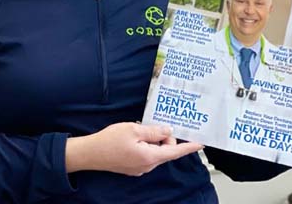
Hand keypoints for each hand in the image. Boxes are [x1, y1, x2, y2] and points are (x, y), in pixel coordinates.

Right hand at [65, 122, 202, 175]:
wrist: (91, 153)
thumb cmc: (110, 140)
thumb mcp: (133, 129)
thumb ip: (153, 131)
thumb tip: (167, 131)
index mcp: (150, 156)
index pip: (175, 151)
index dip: (189, 146)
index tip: (201, 143)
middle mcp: (148, 165)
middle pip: (165, 149)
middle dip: (163, 135)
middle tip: (150, 123)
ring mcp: (140, 167)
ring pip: (155, 150)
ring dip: (152, 139)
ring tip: (138, 128)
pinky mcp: (133, 166)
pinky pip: (146, 153)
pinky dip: (145, 144)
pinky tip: (134, 136)